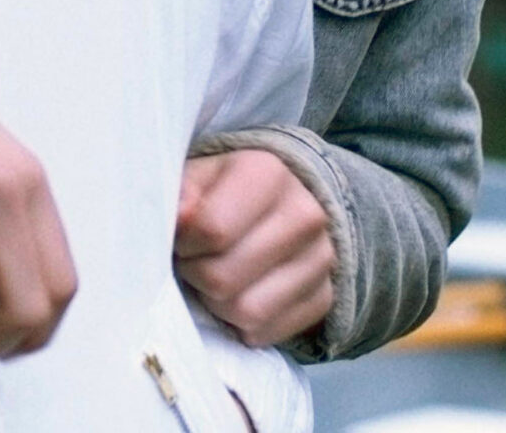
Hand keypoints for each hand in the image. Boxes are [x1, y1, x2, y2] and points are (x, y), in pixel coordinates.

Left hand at [174, 149, 335, 346]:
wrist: (276, 207)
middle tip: (193, 261)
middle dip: (196, 275)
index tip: (181, 238)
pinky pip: (265, 332)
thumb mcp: (195, 177)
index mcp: (268, 174)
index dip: (183, 243)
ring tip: (213, 278)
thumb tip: (181, 218)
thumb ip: (181, 194)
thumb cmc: (221, 192)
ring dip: (216, 303)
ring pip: (245, 312)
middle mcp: (306, 215)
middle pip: (223, 278)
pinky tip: (239, 294)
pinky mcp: (324, 298)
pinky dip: (241, 324)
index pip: (212, 230)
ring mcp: (322, 259)